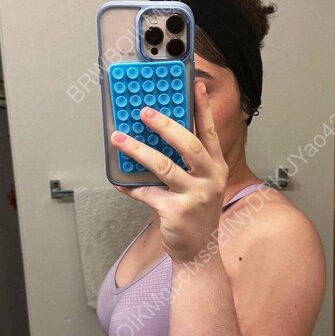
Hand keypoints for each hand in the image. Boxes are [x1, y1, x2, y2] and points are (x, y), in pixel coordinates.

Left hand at [111, 80, 228, 262]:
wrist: (199, 250)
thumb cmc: (196, 212)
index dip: (202, 108)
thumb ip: (187, 162)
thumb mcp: (201, 183)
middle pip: (188, 144)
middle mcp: (210, 178)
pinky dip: (130, 187)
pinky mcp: (177, 212)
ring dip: (138, 150)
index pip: (210, 131)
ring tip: (119, 138)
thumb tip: (159, 135)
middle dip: (164, 125)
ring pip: (164, 166)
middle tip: (143, 111)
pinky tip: (119, 181)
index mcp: (216, 167)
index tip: (195, 85)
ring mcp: (195, 196)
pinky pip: (147, 193)